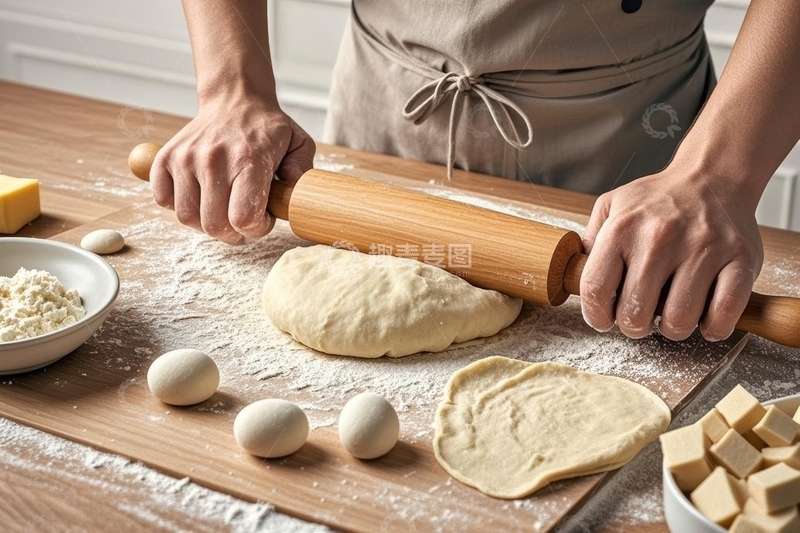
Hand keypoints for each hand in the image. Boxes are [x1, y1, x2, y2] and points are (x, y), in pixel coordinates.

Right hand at [150, 92, 314, 243]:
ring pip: (187, 218)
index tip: (263, 219)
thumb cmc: (266, 128)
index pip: (243, 218)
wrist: (235, 99)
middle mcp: (213, 159)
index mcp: (249, 159)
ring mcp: (185, 158)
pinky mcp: (165, 158)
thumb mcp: (299, 143)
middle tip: (243, 223)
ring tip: (222, 212)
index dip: (256, 229)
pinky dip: (180, 207)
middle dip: (233, 234)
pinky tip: (200, 198)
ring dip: (205, 224)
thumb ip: (302, 171)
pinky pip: (163, 200)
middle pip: (214, 224)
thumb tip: (295, 197)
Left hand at [580, 163, 762, 341]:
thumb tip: (572, 276)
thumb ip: (590, 242)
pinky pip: (724, 314)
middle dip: (634, 327)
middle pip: (635, 314)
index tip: (604, 320)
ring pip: (678, 320)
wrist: (712, 176)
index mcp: (623, 228)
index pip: (595, 290)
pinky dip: (713, 328)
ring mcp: (703, 248)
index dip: (596, 317)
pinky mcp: (741, 259)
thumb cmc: (657, 200)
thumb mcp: (611, 207)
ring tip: (671, 315)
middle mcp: (660, 237)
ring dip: (672, 329)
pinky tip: (704, 318)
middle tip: (640, 319)